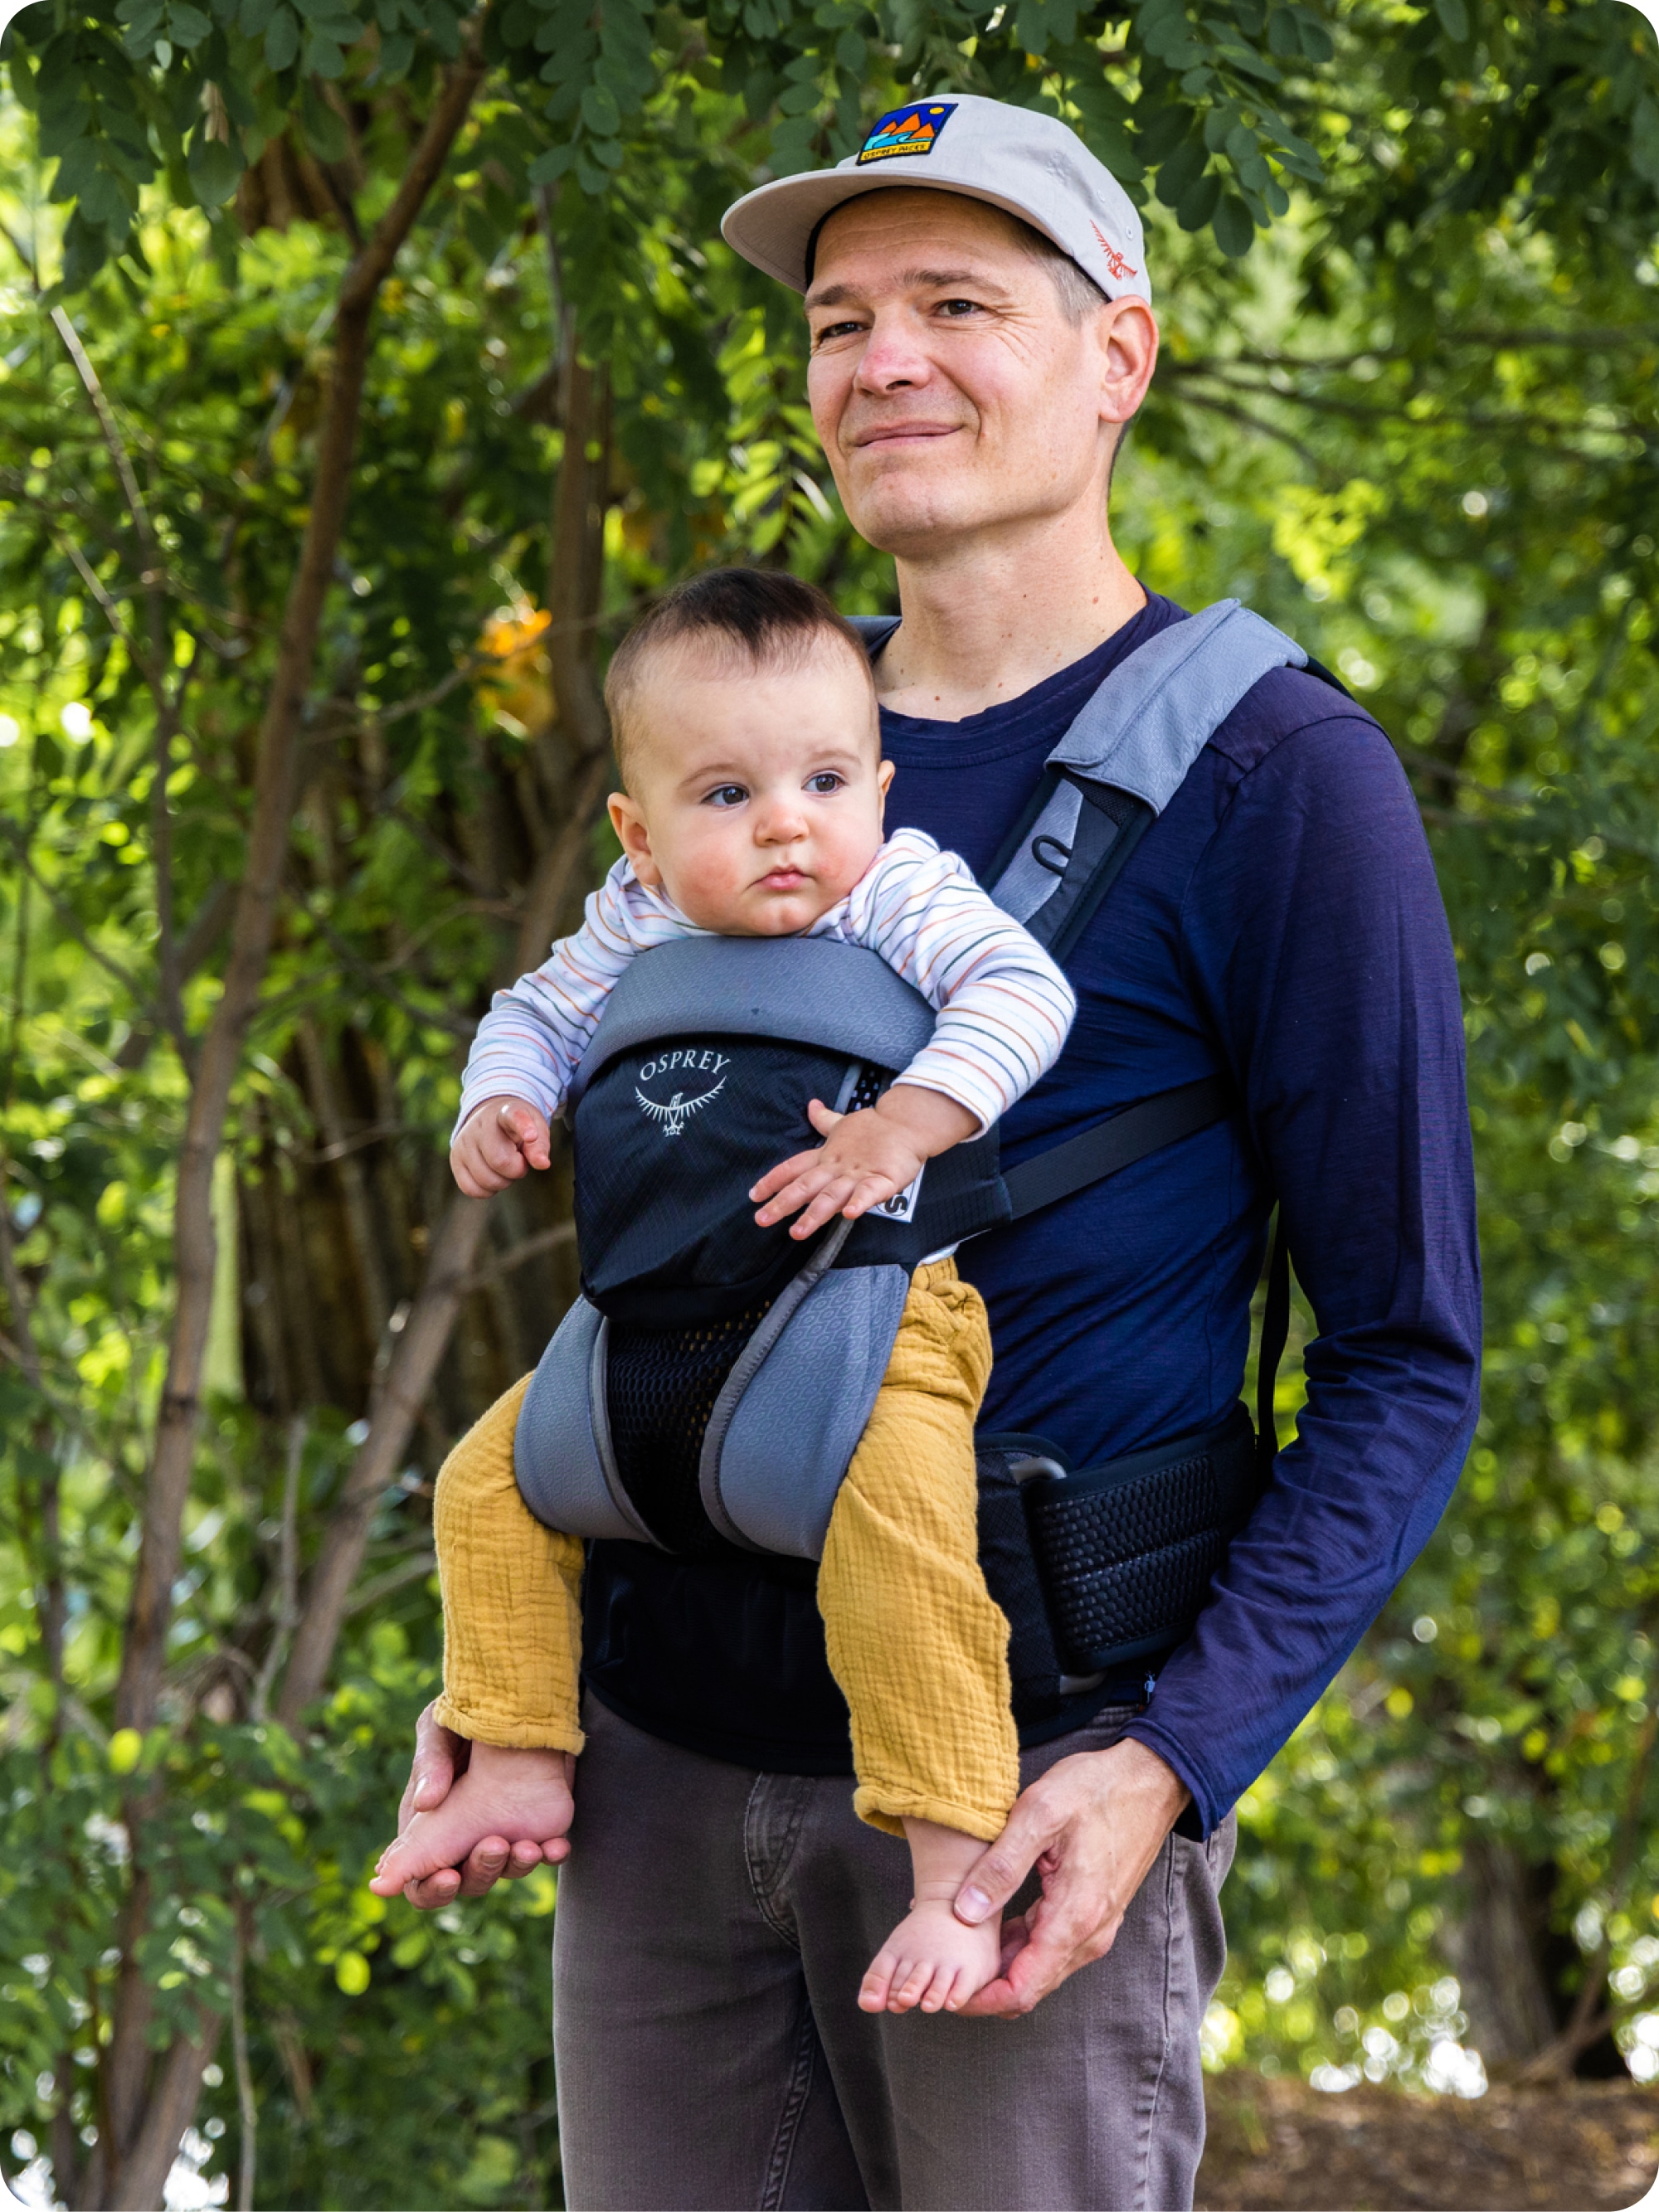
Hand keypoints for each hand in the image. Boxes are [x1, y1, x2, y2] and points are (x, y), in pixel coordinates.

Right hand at [381, 1703, 571, 1908]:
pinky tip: (558, 1846)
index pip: (420, 1879)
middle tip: (495, 1845)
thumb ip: (430, 1763)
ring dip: (517, 1865)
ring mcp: (501, 1832)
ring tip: (528, 1846)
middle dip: (481, 1872)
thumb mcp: (439, 1729)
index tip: (447, 1878)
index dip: (430, 1889)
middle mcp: (464, 1837)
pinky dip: (550, 1854)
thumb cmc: (465, 1713)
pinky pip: (543, 1851)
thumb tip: (425, 1804)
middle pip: (467, 1881)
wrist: (520, 1695)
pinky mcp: (536, 1823)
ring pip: (506, 1870)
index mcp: (429, 1825)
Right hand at [450, 1097, 551, 1197]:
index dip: (524, 1127)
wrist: (489, 1119)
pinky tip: (491, 1175)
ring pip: (487, 1180)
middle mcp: (480, 1125)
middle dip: (517, 1170)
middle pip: (501, 1162)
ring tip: (504, 1165)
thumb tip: (543, 1164)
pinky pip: (472, 1189)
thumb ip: (540, 1146)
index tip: (532, 1135)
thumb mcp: (535, 1130)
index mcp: (506, 1112)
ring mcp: (464, 1142)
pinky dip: (487, 1190)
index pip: (514, 1117)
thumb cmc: (517, 1129)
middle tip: (518, 1160)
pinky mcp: (455, 1159)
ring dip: (503, 1181)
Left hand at [750, 1084, 976, 1239]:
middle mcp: (837, 1167)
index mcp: (826, 1155)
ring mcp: (859, 1174)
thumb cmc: (874, 1127)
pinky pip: (870, 1193)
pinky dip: (860, 1202)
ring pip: (832, 1195)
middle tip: (761, 1220)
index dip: (773, 1180)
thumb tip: (811, 1105)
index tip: (753, 1195)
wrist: (907, 1123)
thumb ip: (824, 1120)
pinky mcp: (883, 1179)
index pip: (793, 1167)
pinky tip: (851, 1215)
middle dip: (783, 1203)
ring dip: (814, 1213)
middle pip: (805, 1186)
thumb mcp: (844, 1124)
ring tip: (798, 1231)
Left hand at [859, 1896, 1002, 2014]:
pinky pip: (964, 1984)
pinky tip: (952, 2002)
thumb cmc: (918, 1941)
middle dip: (911, 1988)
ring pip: (940, 1982)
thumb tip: (866, 2005)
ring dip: (934, 1993)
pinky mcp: (969, 1969)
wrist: (955, 1909)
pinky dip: (959, 1994)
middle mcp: (924, 1957)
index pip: (889, 1973)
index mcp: (901, 1952)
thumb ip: (877, 1980)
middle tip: (905, 1998)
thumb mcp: (893, 1953)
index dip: (889, 1988)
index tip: (891, 2002)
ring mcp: (947, 1962)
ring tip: (928, 2005)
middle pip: (915, 1978)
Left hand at [950, 1738, 1189, 2018]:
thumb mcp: (1039, 1813)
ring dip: (1001, 1966)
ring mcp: (1095, 1927)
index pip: (1022, 1989)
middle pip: (1030, 1987)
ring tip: (958, 1945)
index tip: (945, 1991)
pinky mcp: (1094, 1914)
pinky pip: (1051, 1946)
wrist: (1149, 1780)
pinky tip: (992, 1925)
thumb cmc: (1095, 1789)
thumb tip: (965, 1912)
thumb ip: (1002, 1866)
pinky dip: (1020, 1946)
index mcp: (1074, 1916)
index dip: (981, 1999)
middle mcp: (1089, 1934)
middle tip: (942, 1967)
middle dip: (985, 1987)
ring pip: (1039, 1968)